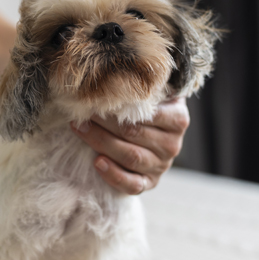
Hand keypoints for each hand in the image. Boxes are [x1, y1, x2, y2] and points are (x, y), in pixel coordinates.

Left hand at [71, 97, 189, 194]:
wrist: (157, 135)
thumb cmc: (150, 110)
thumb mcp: (154, 95)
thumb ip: (144, 87)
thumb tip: (113, 74)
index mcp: (178, 119)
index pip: (146, 114)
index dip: (118, 106)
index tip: (95, 99)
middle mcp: (173, 144)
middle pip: (134, 134)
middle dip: (103, 123)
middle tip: (81, 114)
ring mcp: (162, 166)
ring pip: (130, 157)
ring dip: (101, 143)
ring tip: (80, 131)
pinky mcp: (150, 183)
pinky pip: (133, 185)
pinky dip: (114, 175)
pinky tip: (97, 163)